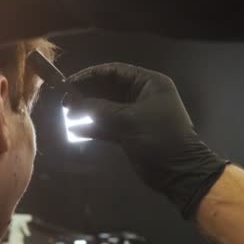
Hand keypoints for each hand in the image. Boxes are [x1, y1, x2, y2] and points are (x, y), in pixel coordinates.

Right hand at [62, 63, 228, 217]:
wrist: (178, 172)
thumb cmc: (159, 138)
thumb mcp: (129, 120)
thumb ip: (100, 109)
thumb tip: (74, 104)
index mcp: (149, 84)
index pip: (115, 71)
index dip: (91, 75)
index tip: (69, 83)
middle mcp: (141, 96)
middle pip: (107, 88)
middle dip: (86, 94)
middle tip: (65, 101)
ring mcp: (134, 115)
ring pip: (104, 107)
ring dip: (86, 111)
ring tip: (67, 115)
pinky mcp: (128, 133)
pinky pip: (106, 125)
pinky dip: (91, 127)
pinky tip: (74, 129)